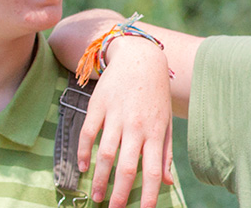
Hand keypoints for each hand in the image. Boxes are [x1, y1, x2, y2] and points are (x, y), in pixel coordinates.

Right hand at [78, 38, 175, 207]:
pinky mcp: (98, 106)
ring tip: (96, 196)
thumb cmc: (155, 94)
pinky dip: (84, 152)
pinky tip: (84, 167)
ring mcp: (116, 116)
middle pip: (127, 167)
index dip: (147, 194)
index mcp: (155, 132)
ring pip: (105, 154)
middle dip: (119, 192)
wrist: (139, 57)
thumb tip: (167, 183)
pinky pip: (88, 133)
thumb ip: (166, 153)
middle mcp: (136, 126)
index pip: (152, 171)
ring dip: (99, 178)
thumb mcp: (166, 122)